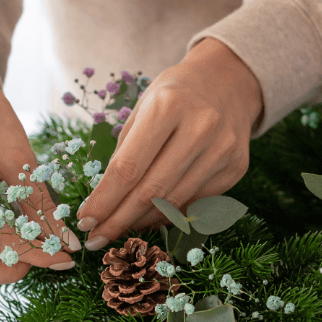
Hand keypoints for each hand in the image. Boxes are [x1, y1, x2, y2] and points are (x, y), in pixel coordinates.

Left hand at [75, 38, 262, 247]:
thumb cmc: (175, 95)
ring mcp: (223, 150)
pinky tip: (150, 217)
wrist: (228, 81)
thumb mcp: (143, 108)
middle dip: (118, 220)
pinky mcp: (236, 168)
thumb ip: (125, 151)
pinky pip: (195, 203)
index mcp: (168, 106)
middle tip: (96, 239)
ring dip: (142, 221)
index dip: (104, 200)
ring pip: (174, 202)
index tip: (85, 221)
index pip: (129, 167)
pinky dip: (169, 214)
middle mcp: (200, 128)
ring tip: (120, 227)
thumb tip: (105, 202)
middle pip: (151, 191)